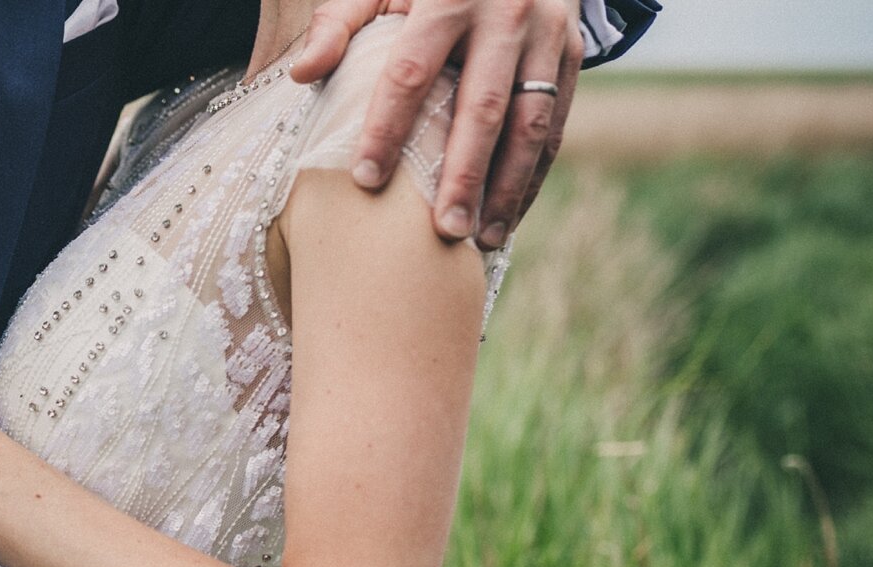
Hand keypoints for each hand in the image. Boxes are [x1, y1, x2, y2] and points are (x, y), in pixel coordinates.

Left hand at [290, 0, 583, 248]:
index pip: (412, 72)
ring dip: (508, 186)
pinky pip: (556, 122)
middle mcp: (505, 14)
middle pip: (483, 106)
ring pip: (531, 122)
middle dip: (465, 174)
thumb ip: (338, 20)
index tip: (366, 180)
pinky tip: (508, 215)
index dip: (387, 127)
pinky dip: (533, 174)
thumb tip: (301, 73)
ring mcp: (546, 34)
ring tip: (481, 239)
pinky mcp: (571, 53)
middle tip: (445, 232)